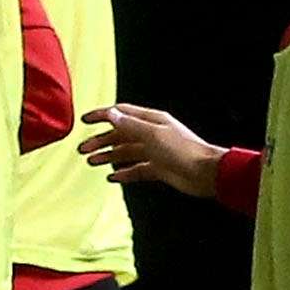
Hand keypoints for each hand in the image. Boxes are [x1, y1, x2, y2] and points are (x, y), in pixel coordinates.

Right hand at [79, 103, 221, 195]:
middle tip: (83, 149)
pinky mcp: (158, 168)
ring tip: (92, 162)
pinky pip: (135, 169)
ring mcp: (155, 152)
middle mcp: (152, 134)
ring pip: (125, 152)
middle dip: (100, 141)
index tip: (85, 120)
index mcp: (152, 121)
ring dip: (108, 156)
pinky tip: (113, 176)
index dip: (102, 116)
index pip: (122, 114)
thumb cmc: (184, 151)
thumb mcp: (152, 134)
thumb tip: (111, 115)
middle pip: (120, 135)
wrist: (205, 173)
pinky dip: (123, 172)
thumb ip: (129, 125)